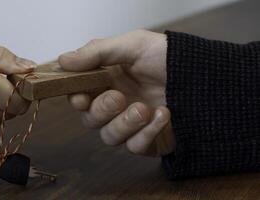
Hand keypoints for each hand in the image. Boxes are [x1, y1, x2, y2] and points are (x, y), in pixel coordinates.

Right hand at [59, 29, 174, 155]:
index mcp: (107, 82)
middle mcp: (116, 104)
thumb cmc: (167, 57)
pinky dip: (147, 134)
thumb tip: (62, 60)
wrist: (204, 76)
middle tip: (119, 98)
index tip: (81, 97)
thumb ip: (96, 52)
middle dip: (102, 111)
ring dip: (125, 124)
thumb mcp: (133, 45)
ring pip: (110, 137)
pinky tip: (163, 116)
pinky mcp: (148, 140)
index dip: (76, 99)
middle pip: (91, 120)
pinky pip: (136, 146)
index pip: (79, 96)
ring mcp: (131, 124)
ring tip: (145, 109)